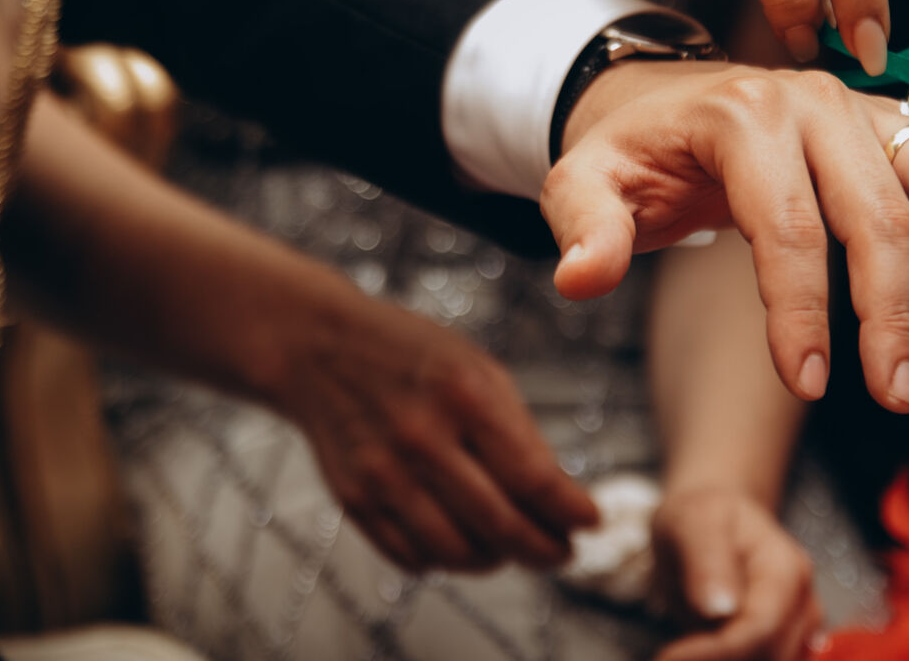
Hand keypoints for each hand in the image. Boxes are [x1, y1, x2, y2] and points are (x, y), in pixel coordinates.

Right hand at [266, 286, 597, 572]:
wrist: (319, 347)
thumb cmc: (413, 356)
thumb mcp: (476, 368)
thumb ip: (517, 432)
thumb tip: (558, 502)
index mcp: (463, 394)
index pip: (534, 477)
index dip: (571, 511)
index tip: (590, 521)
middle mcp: (421, 437)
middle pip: (501, 526)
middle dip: (545, 550)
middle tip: (562, 552)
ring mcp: (382, 473)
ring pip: (458, 553)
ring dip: (497, 561)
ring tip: (511, 547)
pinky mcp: (353, 499)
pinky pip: (411, 558)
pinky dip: (445, 561)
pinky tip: (461, 542)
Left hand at [548, 62, 908, 410]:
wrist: (660, 98)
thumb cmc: (630, 152)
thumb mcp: (581, 180)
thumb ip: (583, 228)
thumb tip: (581, 278)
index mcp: (740, 114)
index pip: (784, 226)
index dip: (800, 311)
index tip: (809, 383)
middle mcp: (811, 99)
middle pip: (870, 210)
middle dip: (888, 308)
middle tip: (896, 394)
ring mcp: (859, 106)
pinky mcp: (889, 124)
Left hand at [650, 487, 820, 660]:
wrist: (716, 518)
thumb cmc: (703, 516)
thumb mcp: (693, 522)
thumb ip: (707, 562)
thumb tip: (719, 610)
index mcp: (785, 571)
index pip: (759, 629)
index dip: (715, 652)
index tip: (670, 655)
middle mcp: (801, 605)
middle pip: (767, 656)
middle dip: (715, 659)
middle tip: (668, 653)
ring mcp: (797, 629)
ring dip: (719, 659)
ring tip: (682, 645)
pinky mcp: (783, 645)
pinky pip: (758, 660)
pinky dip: (724, 658)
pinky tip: (697, 649)